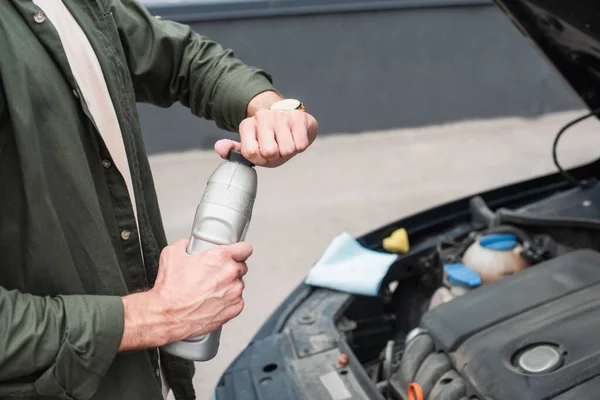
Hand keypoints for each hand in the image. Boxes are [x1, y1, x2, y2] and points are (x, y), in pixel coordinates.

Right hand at [119, 239, 251, 349]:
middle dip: (230, 269)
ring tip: (210, 290)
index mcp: (220, 257)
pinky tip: (212, 301)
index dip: (240, 250)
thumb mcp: (171, 254)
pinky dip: (228, 301)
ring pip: (238, 284)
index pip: (245, 248)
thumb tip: (188, 244)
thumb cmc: (170, 289)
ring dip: (229, 286)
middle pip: (241, 266)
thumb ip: (185, 244)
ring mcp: (234, 292)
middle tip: (214, 275)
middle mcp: (230, 273)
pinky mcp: (234, 308)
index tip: (237, 253)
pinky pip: (237, 301)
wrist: (167, 316)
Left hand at [215, 109, 317, 167]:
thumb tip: (219, 148)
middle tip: (277, 149)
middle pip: (269, 152)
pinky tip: (295, 138)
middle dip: (275, 156)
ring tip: (286, 142)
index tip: (263, 153)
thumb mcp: (252, 147)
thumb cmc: (272, 139)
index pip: (249, 152)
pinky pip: (300, 145)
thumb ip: (234, 151)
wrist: (292, 122)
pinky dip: (299, 146)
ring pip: (287, 150)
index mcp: (247, 125)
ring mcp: (280, 116)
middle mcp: (262, 117)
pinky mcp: (298, 118)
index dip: (259, 159)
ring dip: (288, 151)